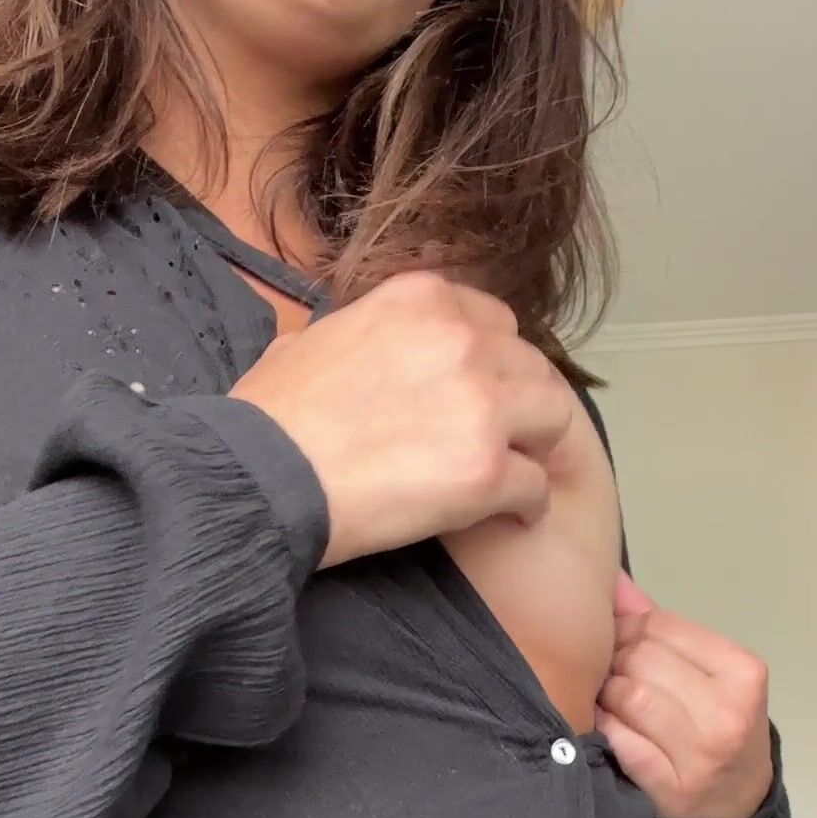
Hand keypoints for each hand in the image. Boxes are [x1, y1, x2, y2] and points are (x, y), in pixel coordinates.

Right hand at [228, 273, 574, 568]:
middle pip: (532, 369)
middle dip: (522, 406)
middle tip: (504, 443)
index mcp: (421, 300)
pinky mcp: (487, 470)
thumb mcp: (308, 342)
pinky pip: (537, 485)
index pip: (495, 321)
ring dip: (536, 449)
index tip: (482, 395)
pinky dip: (528, 504)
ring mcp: (480, 405)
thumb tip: (347, 347)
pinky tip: (511, 517)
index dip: (494, 363)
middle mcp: (461, 340)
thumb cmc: (268, 418)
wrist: (261, 477)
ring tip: (514, 477)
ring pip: (555, 419)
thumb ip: (355, 334)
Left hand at [595, 574, 772, 817]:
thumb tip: (614, 581)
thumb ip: (661, 627)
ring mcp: (701, 755)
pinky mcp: (672, 789)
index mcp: (742, 672)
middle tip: (608, 674)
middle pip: (642, 660)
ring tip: (608, 701)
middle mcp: (728, 712)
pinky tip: (606, 727)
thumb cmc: (720, 724)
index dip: (627, 628)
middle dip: (614, 662)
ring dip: (607, 696)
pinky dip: (605, 729)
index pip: (661, 626)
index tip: (617, 642)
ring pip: (629, 697)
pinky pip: (620, 741)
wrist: (741, 798)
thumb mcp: (709, 671)